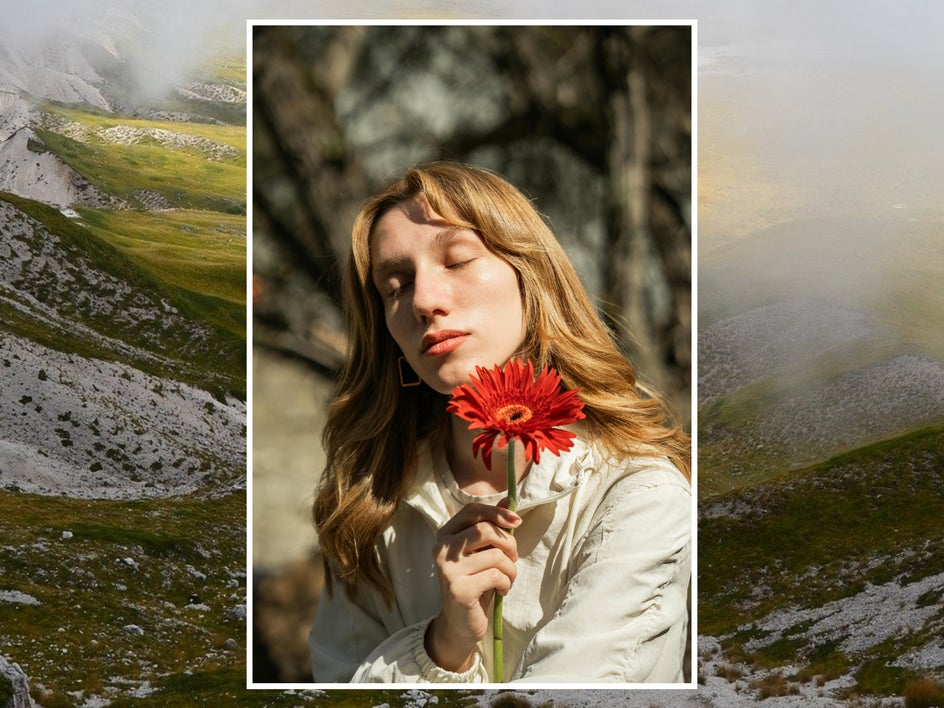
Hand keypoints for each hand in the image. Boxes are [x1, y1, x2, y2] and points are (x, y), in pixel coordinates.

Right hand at [425, 502, 520, 671]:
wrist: (460, 623)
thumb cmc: (475, 582)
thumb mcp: (482, 551)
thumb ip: (492, 525)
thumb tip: (509, 498)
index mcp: (445, 535)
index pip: (472, 511)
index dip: (497, 512)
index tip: (517, 521)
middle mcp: (442, 549)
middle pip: (486, 530)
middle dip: (509, 544)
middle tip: (511, 559)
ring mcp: (449, 569)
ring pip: (496, 555)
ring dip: (511, 569)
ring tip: (505, 579)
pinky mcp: (460, 589)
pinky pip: (497, 576)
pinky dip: (506, 583)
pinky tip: (500, 591)